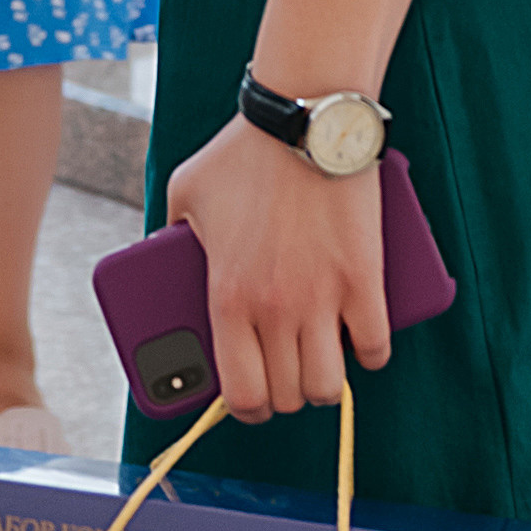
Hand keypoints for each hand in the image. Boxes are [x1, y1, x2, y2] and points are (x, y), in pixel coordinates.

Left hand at [167, 115, 389, 420]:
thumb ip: (166, 234)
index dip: (245, 409)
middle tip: (284, 376)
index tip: (249, 402)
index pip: (240, 393)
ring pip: (330, 386)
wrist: (305, 120)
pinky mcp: (365, 282)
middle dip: (284, 396)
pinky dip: (369, 354)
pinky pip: (375, 349)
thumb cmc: (242, 153)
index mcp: (227, 296)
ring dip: (325, 383)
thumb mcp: (185, 192)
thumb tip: (155, 258)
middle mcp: (275, 308)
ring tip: (320, 363)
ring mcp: (323, 298)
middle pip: (287, 396)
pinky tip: (360, 342)